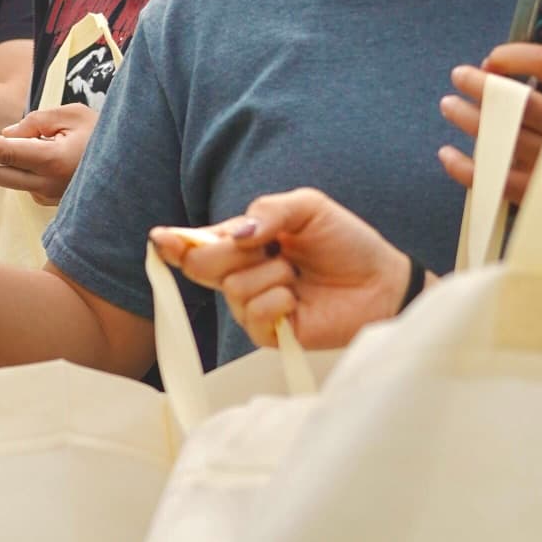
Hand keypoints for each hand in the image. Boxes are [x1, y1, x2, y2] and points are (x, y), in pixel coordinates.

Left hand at [0, 103, 96, 204]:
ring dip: (8, 162)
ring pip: (9, 180)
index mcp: (53, 160)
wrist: (131, 164)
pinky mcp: (50, 203)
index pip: (5, 152)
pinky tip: (49, 159)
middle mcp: (48, 185)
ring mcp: (48, 197)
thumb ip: (35, 121)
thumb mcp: (71, 114)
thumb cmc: (102, 132)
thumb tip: (6, 134)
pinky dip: (24, 170)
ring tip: (41, 145)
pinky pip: (24, 184)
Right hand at [151, 192, 412, 350]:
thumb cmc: (347, 242)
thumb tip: (233, 233)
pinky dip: (279, 300)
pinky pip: (255, 314)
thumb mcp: (308, 207)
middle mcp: (239, 274)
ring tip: (298, 275)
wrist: (381, 280)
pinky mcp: (268, 333)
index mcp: (241, 243)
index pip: (195, 244)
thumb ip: (268, 210)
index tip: (161, 239)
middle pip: (202, 265)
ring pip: (234, 288)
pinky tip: (298, 299)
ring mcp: (251, 305)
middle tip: (270, 247)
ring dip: (272, 275)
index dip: (174, 242)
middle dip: (232, 252)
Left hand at [441, 44, 541, 201]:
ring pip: (501, 137)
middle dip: (482, 86)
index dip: (514, 57)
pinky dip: (462, 166)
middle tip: (459, 76)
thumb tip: (492, 68)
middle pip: (519, 102)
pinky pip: (491, 179)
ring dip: (467, 117)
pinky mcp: (533, 194)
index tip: (492, 60)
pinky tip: (447, 154)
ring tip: (449, 105)